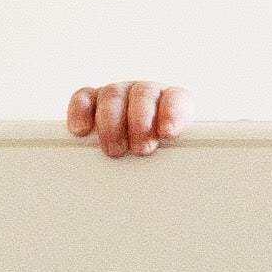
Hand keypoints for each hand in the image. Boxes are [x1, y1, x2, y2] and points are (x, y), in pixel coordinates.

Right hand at [68, 80, 186, 158]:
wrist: (134, 153)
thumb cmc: (161, 153)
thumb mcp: (174, 154)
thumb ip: (180, 158)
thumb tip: (189, 177)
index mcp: (172, 102)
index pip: (176, 98)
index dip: (172, 112)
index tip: (168, 132)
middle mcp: (144, 94)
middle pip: (143, 95)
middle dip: (141, 123)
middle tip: (141, 148)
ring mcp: (118, 95)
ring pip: (112, 96)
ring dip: (112, 123)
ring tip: (115, 149)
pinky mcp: (92, 101)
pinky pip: (83, 99)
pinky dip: (81, 112)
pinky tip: (83, 130)